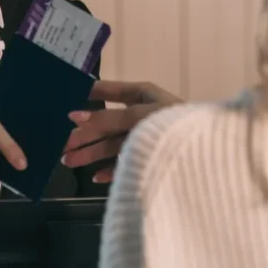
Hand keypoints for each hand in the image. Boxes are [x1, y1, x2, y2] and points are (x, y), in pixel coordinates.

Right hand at [61, 80, 180, 182]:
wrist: (206, 153)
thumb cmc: (174, 123)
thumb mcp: (139, 115)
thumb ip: (107, 118)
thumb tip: (74, 116)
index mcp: (141, 94)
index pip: (107, 90)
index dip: (85, 94)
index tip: (61, 100)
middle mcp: (140, 114)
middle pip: (105, 123)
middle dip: (83, 133)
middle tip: (60, 143)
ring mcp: (144, 137)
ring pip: (111, 144)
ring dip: (89, 153)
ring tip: (67, 161)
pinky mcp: (148, 157)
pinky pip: (124, 163)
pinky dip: (110, 170)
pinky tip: (95, 176)